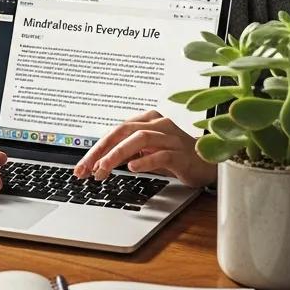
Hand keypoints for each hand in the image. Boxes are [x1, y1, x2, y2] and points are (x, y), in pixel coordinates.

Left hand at [72, 110, 215, 187]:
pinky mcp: (182, 153)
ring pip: (140, 139)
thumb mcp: (147, 151)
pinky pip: (161, 154)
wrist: (209, 164)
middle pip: (123, 131)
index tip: (81, 167)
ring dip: (118, 154)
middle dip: (101, 151)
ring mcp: (171, 137)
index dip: (95, 149)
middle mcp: (158, 124)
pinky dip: (145, 160)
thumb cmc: (176, 156)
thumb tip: (97, 162)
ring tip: (103, 169)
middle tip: (86, 169)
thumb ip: (126, 152)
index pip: (115, 131)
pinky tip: (132, 167)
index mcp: (147, 120)